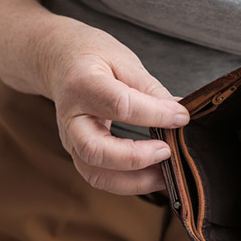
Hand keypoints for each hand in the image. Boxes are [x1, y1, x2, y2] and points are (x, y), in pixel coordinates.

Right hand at [40, 23, 188, 194]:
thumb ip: (150, 88)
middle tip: (168, 151)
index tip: (182, 116)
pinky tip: (154, 176)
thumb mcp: (124, 60)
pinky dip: (128, 183)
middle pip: (95, 150)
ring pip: (95, 173)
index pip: (120, 105)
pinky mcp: (77, 153)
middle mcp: (70, 117)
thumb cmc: (94, 57)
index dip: (156, 114)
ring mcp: (70, 139)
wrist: (58, 60)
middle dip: (136, 158)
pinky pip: (100, 178)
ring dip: (134, 181)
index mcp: (82, 83)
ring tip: (166, 175)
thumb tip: (179, 112)